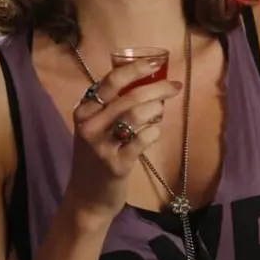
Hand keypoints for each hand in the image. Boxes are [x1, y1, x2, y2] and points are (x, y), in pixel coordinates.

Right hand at [63, 58, 181, 227]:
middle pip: (131, 96)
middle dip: (158, 87)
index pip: (111, 81)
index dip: (136, 69)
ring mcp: (101, 146)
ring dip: (157, 110)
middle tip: (175, 86)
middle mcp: (89, 125)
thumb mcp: (97, 127)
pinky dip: (155, 132)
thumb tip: (149, 79)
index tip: (156, 63)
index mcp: (84, 110)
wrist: (87, 197)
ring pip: (139, 115)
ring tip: (160, 113)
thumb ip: (114, 105)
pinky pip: (144, 139)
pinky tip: (153, 133)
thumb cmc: (98, 156)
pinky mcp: (116, 164)